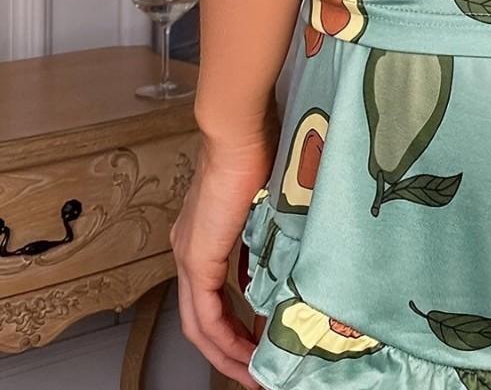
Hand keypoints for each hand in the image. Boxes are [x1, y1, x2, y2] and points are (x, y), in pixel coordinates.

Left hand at [171, 132, 273, 386]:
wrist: (239, 130)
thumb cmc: (261, 147)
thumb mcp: (271, 199)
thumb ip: (273, 228)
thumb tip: (296, 250)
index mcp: (204, 235)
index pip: (212, 296)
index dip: (233, 327)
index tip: (260, 344)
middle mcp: (190, 249)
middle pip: (200, 319)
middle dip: (228, 352)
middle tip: (255, 372)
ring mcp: (190, 254)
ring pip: (199, 323)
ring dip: (225, 352)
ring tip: (253, 372)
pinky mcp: (197, 256)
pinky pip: (204, 314)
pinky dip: (222, 339)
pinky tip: (244, 352)